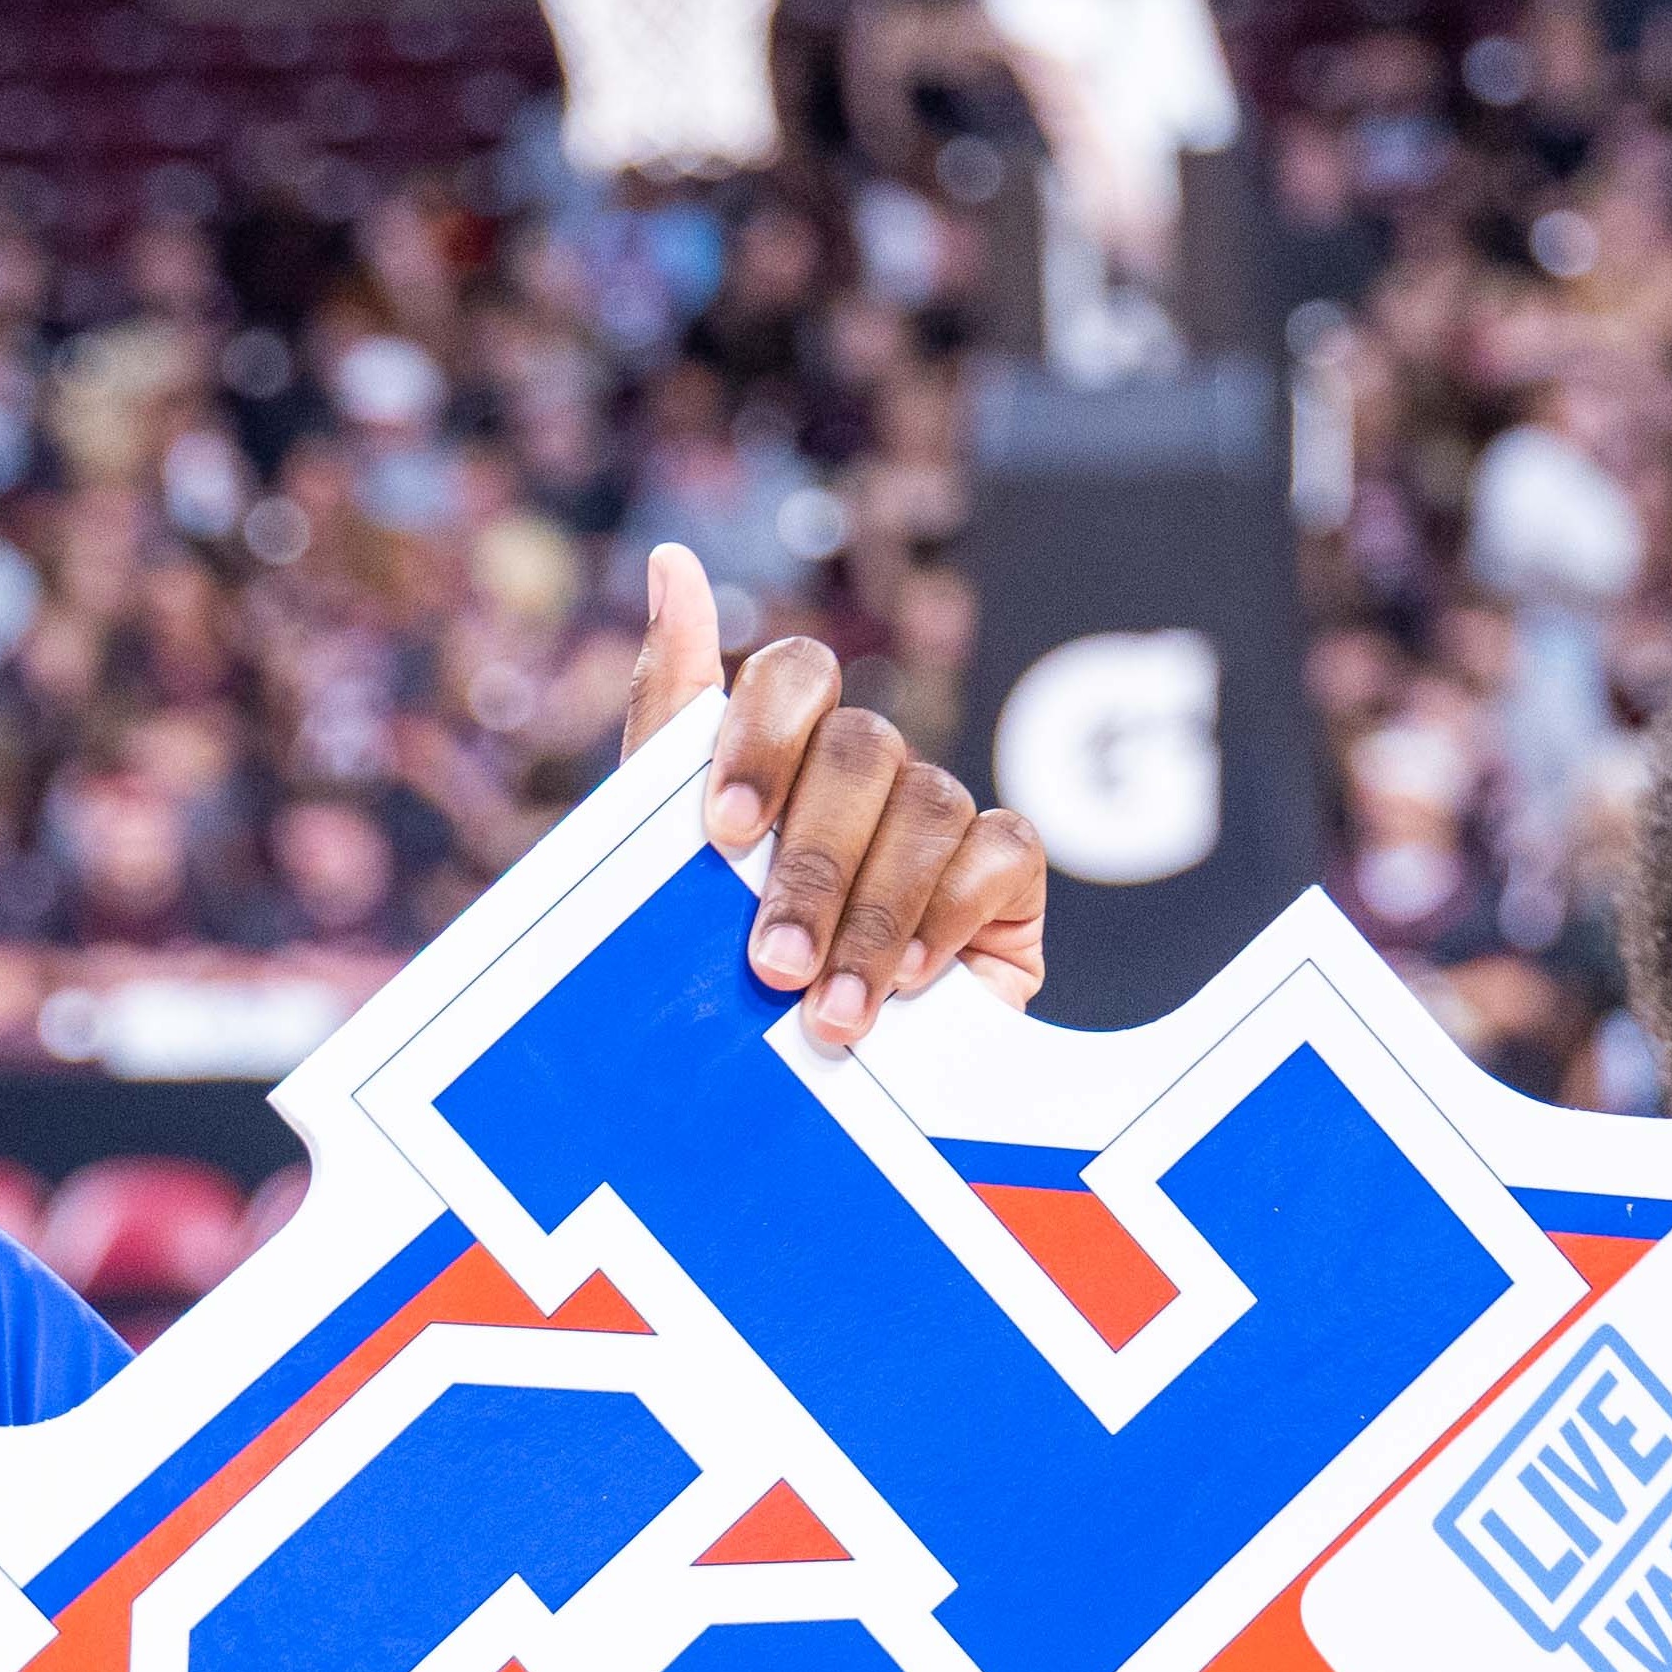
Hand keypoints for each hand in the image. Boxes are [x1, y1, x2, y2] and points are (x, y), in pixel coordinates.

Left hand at [623, 543, 1044, 1052]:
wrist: (804, 1108)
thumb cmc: (724, 979)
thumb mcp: (667, 862)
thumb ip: (669, 715)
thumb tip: (668, 562)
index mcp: (785, 750)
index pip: (796, 676)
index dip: (763, 739)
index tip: (720, 835)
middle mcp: (867, 770)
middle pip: (863, 746)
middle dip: (810, 865)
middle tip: (769, 965)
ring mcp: (940, 819)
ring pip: (928, 806)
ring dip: (872, 917)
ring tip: (830, 1015)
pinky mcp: (1005, 879)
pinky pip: (998, 855)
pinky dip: (946, 916)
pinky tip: (908, 983)